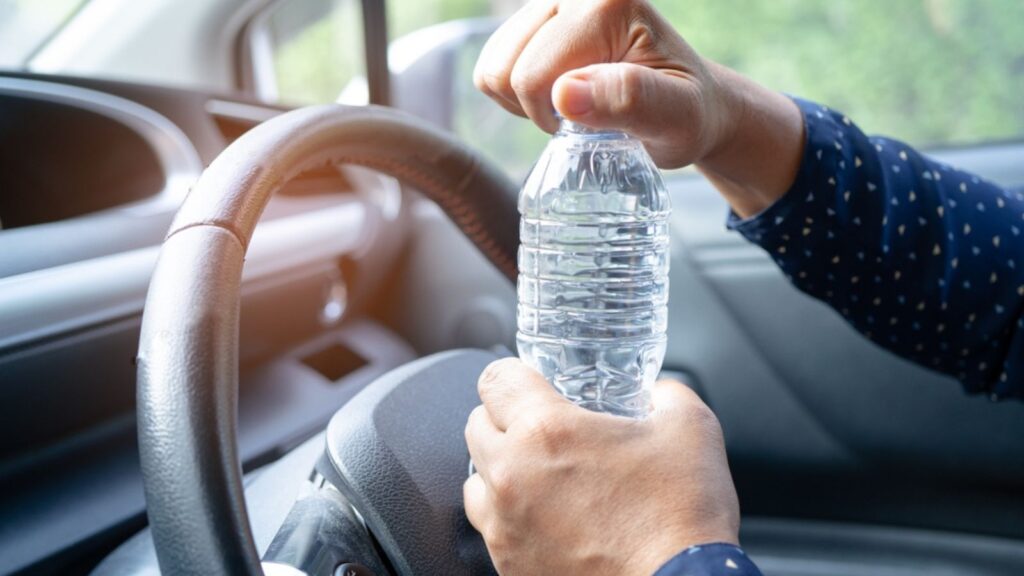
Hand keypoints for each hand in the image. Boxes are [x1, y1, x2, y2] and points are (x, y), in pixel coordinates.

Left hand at [464, 358, 739, 575]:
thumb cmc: (683, 515)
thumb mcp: (691, 428)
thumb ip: (667, 395)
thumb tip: (658, 391)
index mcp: (546, 431)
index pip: (496, 379)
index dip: (515, 374)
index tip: (531, 382)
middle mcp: (512, 476)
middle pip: (476, 425)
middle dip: (504, 419)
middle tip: (542, 427)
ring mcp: (505, 527)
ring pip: (476, 481)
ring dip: (500, 470)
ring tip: (540, 476)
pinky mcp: (510, 566)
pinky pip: (492, 529)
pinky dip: (510, 517)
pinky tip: (548, 518)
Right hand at [474, 0, 804, 216]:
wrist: (694, 104)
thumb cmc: (688, 113)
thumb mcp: (675, 117)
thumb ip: (628, 100)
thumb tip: (565, 94)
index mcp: (607, 4)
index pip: (534, 74)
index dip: (553, 117)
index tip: (596, 123)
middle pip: (506, 69)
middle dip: (537, 108)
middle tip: (586, 118)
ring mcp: (554, 2)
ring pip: (493, 66)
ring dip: (524, 102)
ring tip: (573, 107)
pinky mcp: (540, 18)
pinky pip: (494, 64)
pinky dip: (516, 92)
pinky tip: (558, 96)